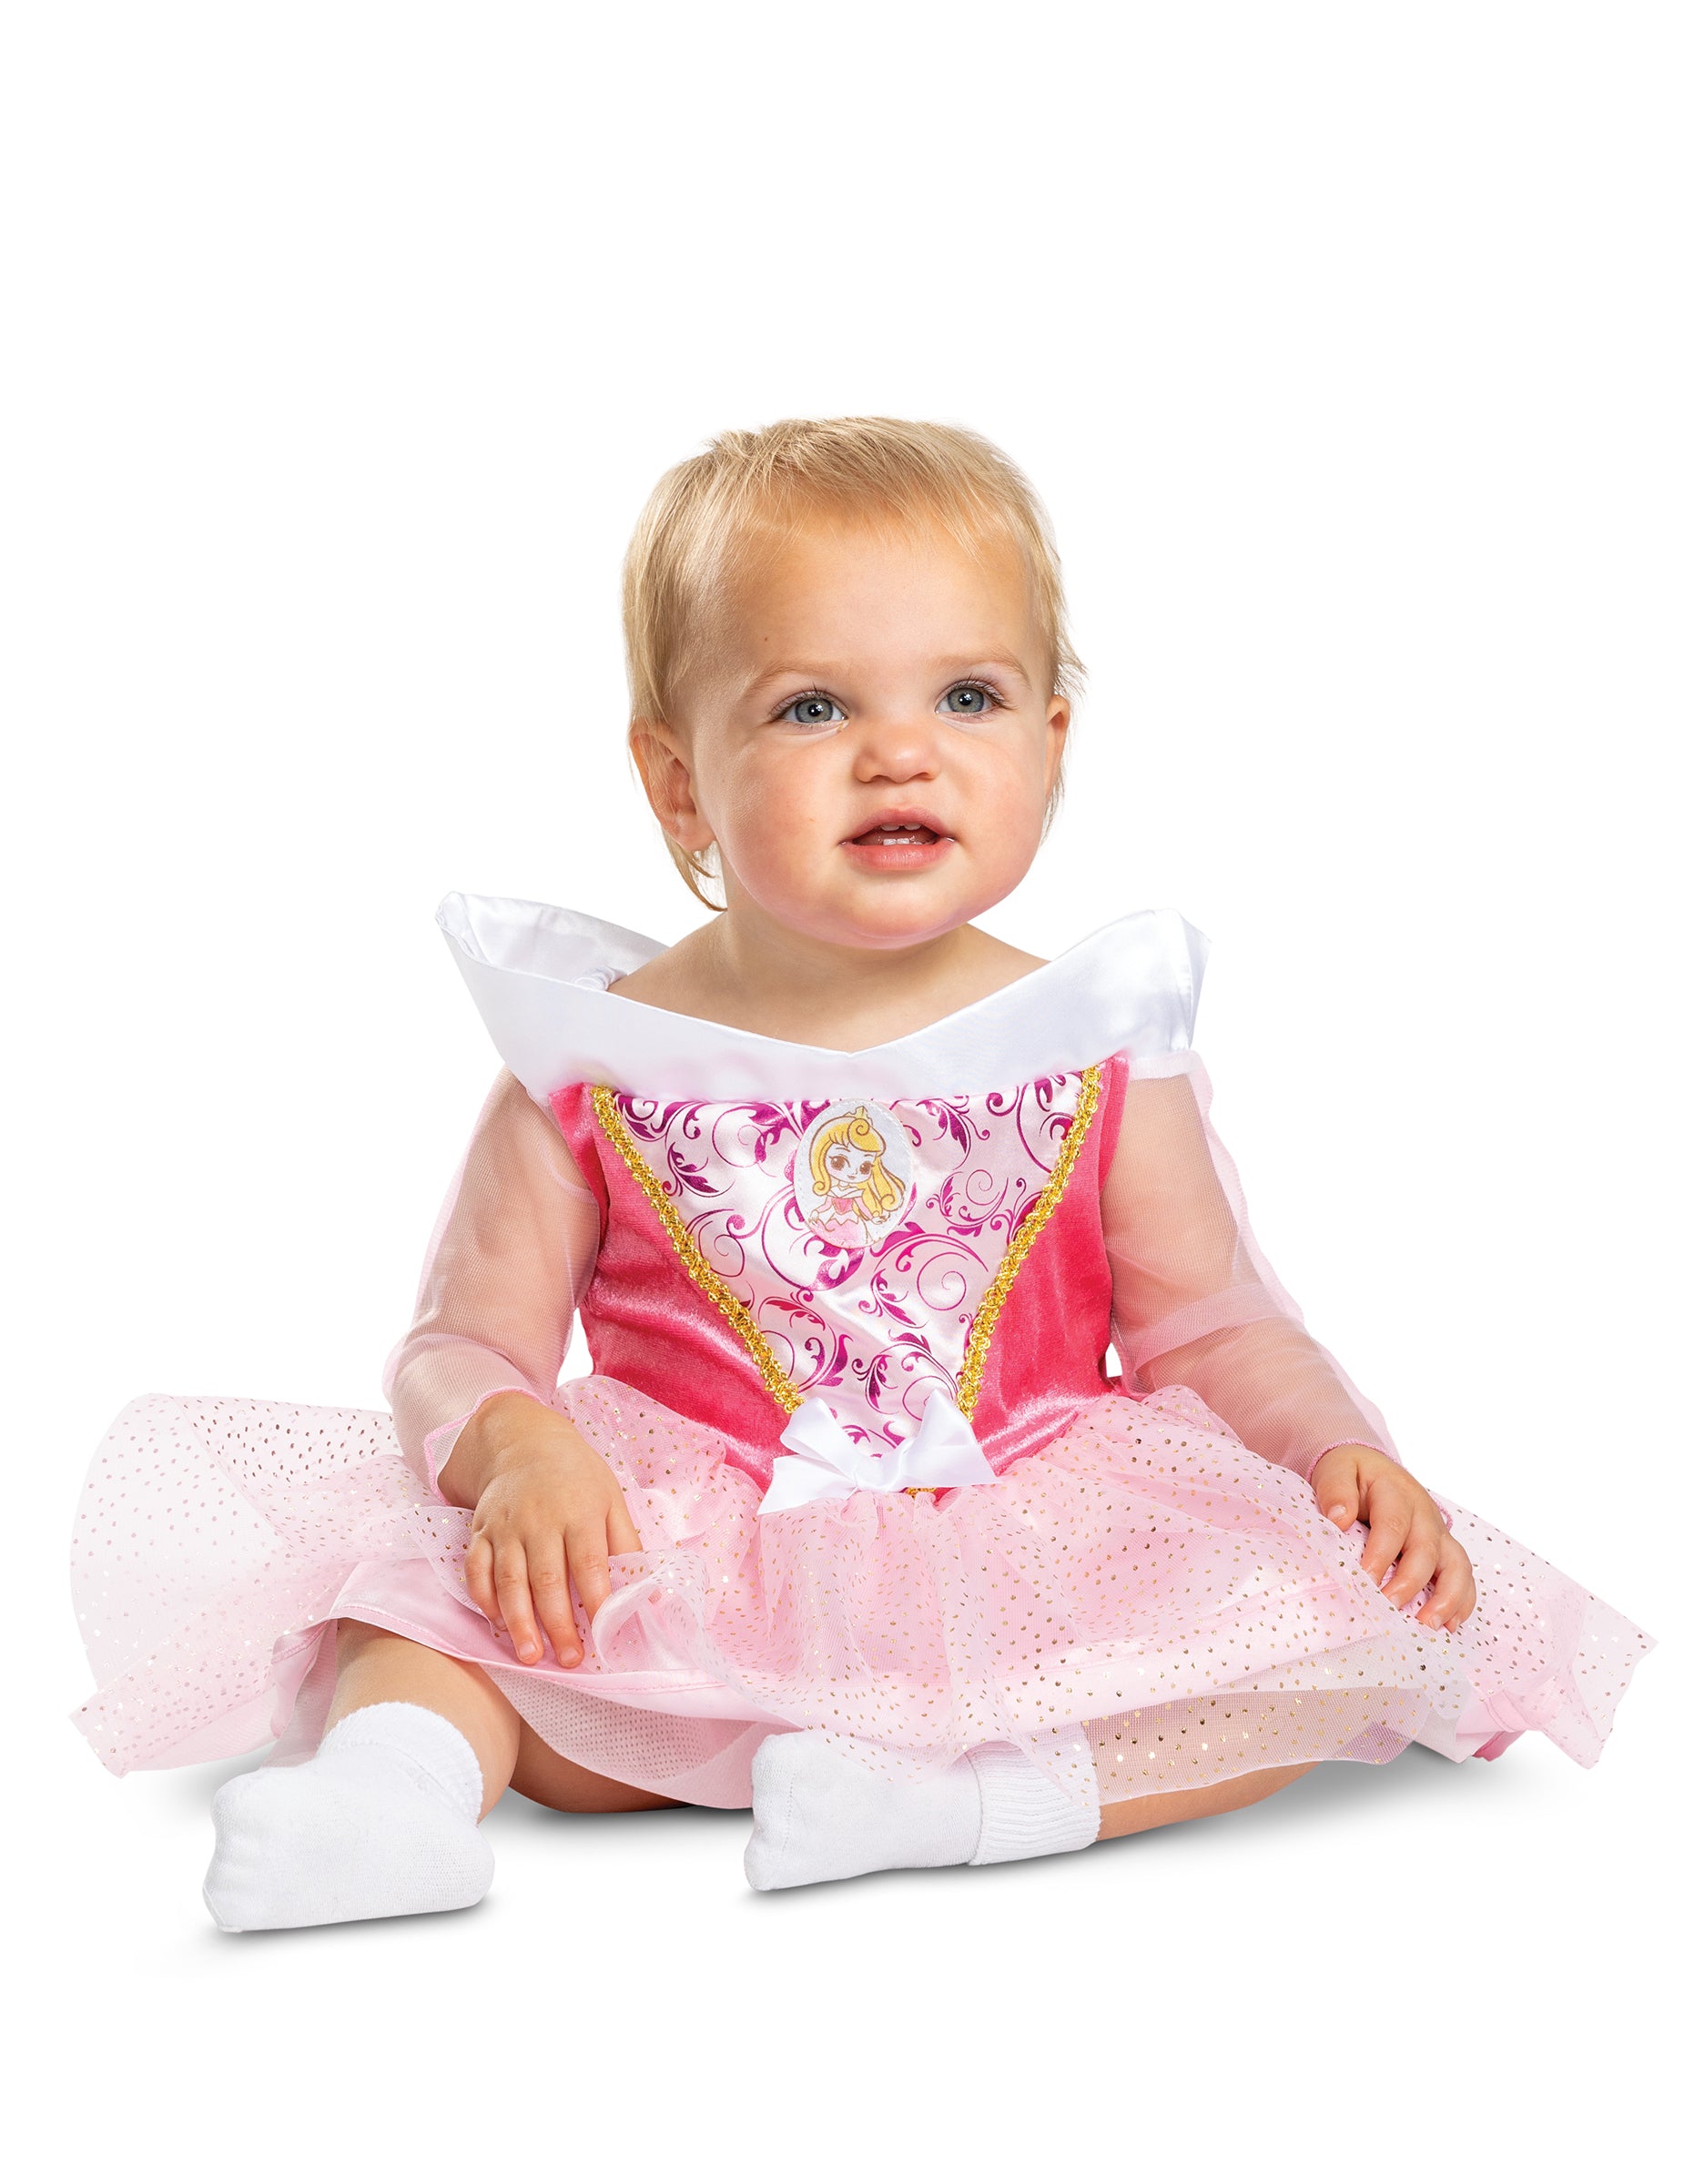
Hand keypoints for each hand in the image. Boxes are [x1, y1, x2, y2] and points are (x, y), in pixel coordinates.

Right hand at [456, 1393, 642, 1666]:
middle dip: (558, 1624)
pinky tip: (498, 1625)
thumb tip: (649, 1594)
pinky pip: (477, 1570)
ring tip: (530, 1656)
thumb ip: (628, 1546)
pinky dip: (485, 1600)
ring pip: (509, 1581)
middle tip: (570, 1659)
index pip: (590, 1564)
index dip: (597, 1602)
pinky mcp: (480, 1531)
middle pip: (548, 1580)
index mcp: (579, 1513)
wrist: (525, 1442)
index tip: (605, 1636)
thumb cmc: (578, 1477)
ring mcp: (506, 1527)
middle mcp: (540, 1521)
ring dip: (519, 1622)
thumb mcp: (612, 1499)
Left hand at [1312, 1444, 1476, 1632]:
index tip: (1363, 1580)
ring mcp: (1439, 1533)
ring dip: (1446, 1598)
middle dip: (1409, 1583)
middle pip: (1426, 1550)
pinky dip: (1461, 1602)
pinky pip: (1463, 1576)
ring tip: (1428, 1627)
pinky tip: (1448, 1626)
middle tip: (1388, 1609)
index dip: (1380, 1555)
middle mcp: (1424, 1514)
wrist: (1371, 1467)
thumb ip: (1336, 1491)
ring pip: (1456, 1566)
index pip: (1392, 1525)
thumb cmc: (1352, 1474)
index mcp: (1397, 1492)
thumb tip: (1338, 1518)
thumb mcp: (1337, 1470)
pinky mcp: (1445, 1549)